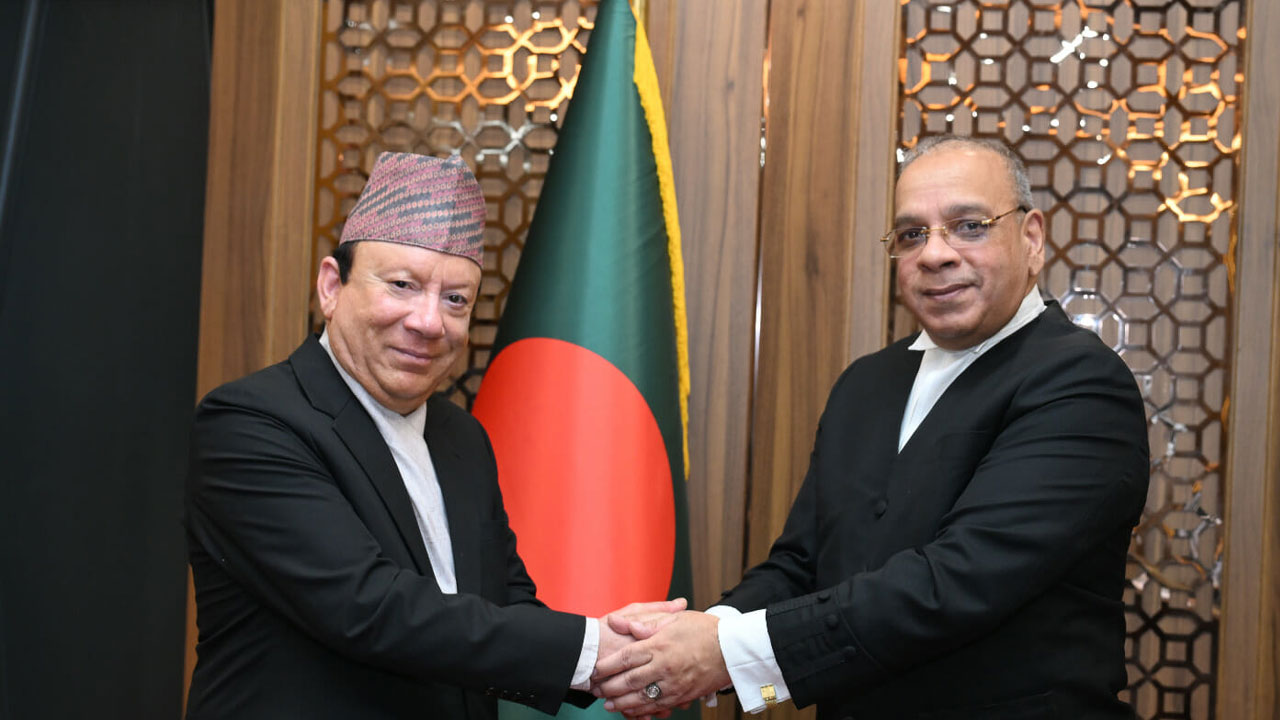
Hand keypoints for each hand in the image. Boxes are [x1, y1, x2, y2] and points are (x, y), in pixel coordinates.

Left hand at [592, 610, 729, 716]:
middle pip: (629, 680)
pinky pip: (658, 707)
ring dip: (621, 703)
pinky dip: (642, 711)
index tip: (594, 669)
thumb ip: (645, 622)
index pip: (626, 657)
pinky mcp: (683, 695)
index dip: (607, 665)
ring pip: (641, 698)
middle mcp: (664, 666)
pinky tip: (632, 712)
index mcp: (660, 645)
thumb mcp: (674, 618)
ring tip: (608, 705)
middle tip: (595, 689)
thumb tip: (619, 622)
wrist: (733, 649)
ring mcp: (674, 684)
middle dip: (609, 687)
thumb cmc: (704, 630)